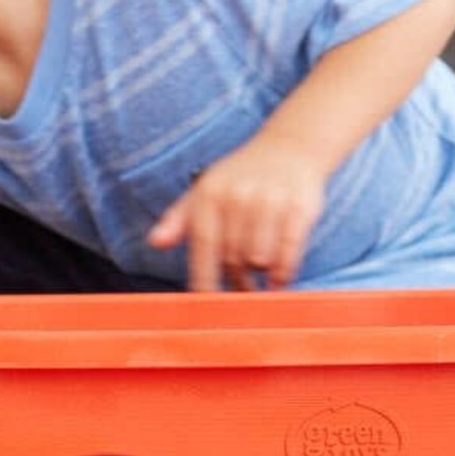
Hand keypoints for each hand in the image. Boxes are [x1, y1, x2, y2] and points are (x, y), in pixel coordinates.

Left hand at [148, 132, 326, 290]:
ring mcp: (270, 201)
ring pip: (260, 260)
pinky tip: (279, 278)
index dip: (204, 281)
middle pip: (233, 260)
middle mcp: (238, 196)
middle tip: (241, 288)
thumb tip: (154, 242)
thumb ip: (178, 220)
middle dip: (237, 282)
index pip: (204, 247)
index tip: (205, 307)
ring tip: (261, 273)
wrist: (289, 147)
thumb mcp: (204, 191)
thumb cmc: (240, 177)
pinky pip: (289, 254)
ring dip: (260, 276)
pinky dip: (283, 274)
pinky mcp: (299, 208)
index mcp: (210, 195)